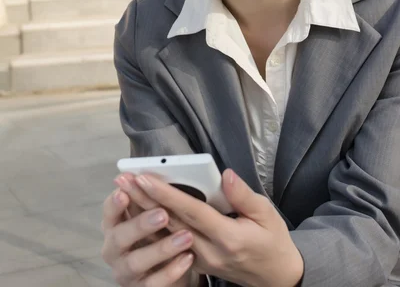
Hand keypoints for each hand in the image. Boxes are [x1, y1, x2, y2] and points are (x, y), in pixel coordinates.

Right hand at [101, 185, 197, 285]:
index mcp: (115, 226)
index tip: (125, 192)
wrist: (168, 269)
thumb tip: (151, 173)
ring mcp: (125, 272)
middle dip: (140, 224)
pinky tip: (188, 258)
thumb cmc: (158, 233)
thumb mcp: (153, 213)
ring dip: (161, 248)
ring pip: (136, 262)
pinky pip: (154, 283)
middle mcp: (114, 249)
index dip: (115, 203)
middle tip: (163, 214)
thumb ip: (151, 197)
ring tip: (186, 236)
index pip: (109, 212)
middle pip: (119, 237)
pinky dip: (171, 271)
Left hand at [117, 169, 303, 286]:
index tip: (144, 178)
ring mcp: (202, 262)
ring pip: (167, 234)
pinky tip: (139, 211)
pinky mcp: (197, 265)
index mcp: (228, 238)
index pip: (191, 212)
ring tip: (124, 192)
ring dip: (143, 212)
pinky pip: (171, 244)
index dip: (166, 195)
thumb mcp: (267, 214)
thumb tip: (225, 175)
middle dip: (145, 200)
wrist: (277, 278)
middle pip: (171, 223)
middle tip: (123, 180)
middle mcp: (210, 252)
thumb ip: (244, 195)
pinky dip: (154, 226)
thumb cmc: (272, 241)